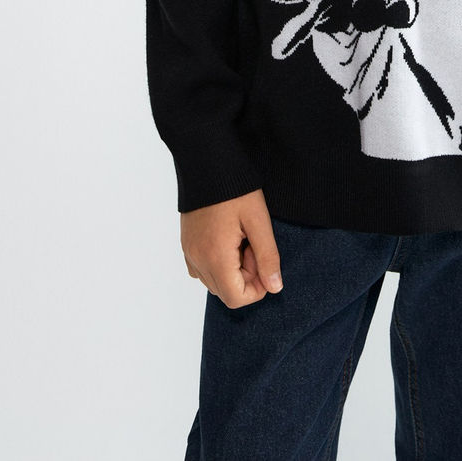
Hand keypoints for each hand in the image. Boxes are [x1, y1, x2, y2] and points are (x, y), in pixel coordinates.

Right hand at [180, 188, 283, 308]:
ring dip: (232, 270)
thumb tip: (275, 288)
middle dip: (245, 277)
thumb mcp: (259, 221)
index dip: (256, 288)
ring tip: (242, 239)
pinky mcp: (186, 244)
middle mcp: (197, 259)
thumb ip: (267, 257)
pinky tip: (228, 239)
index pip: (236, 299)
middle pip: (225, 292)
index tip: (262, 259)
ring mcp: (189, 252)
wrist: (208, 163)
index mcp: (215, 256)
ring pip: (213, 282)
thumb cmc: (236, 189)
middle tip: (253, 245)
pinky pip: (201, 269)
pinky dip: (217, 264)